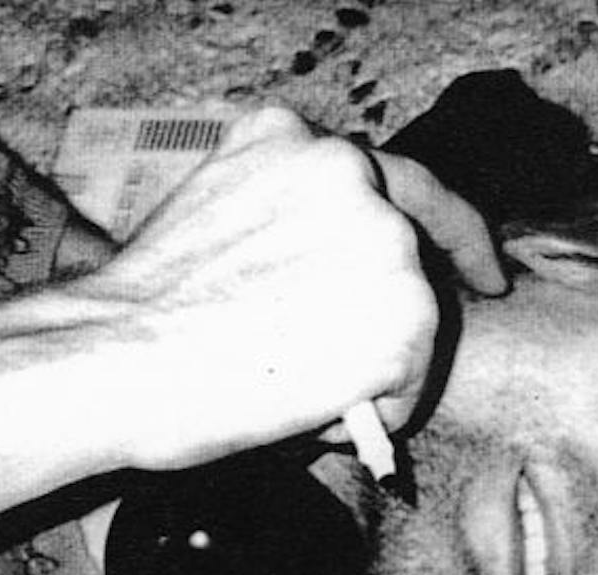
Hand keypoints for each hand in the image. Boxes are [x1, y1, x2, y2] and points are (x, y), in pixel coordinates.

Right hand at [64, 106, 504, 471]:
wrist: (120, 359)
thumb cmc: (145, 314)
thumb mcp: (219, 220)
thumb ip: (290, 227)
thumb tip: (340, 285)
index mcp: (292, 141)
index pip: (389, 177)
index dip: (441, 220)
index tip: (478, 258)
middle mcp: (350, 174)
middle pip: (423, 236)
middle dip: (442, 277)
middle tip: (476, 300)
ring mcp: (386, 240)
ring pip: (415, 319)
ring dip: (379, 364)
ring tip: (301, 392)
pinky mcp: (409, 312)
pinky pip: (410, 381)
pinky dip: (375, 411)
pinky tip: (308, 411)